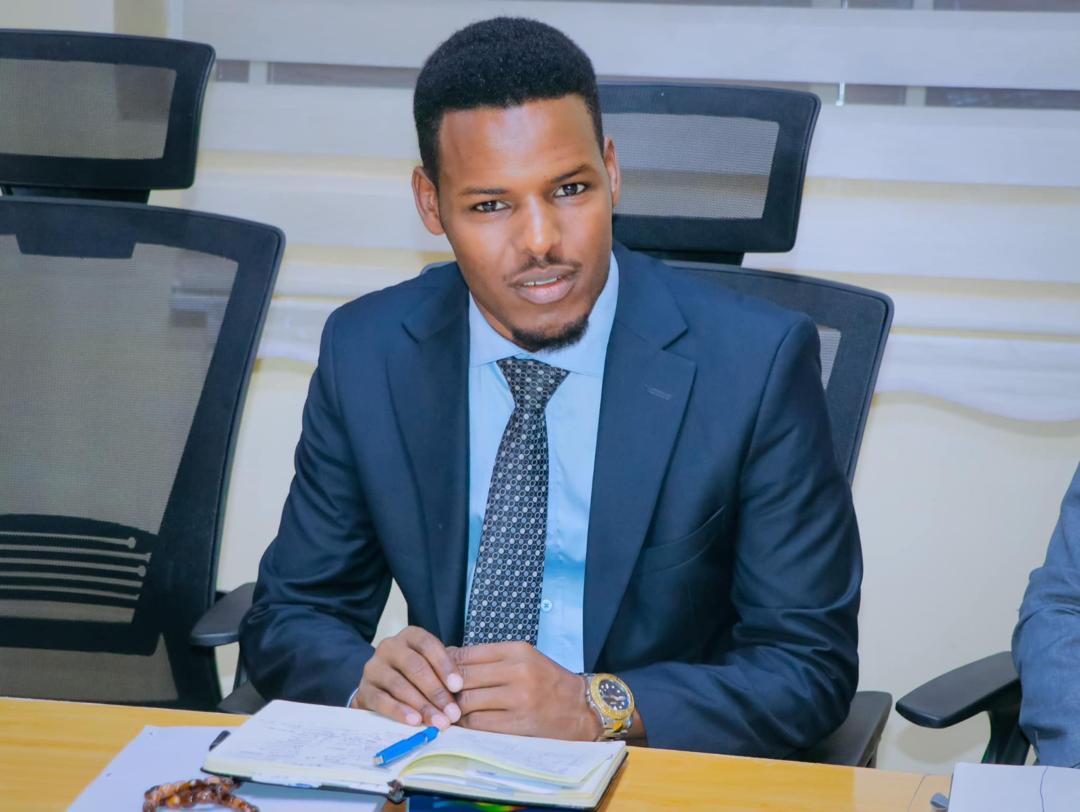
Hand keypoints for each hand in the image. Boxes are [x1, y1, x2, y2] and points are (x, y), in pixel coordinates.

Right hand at [352, 626, 463, 729]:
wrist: (380, 687)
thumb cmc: (413, 675)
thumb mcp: (430, 666)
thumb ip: (444, 673)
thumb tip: (463, 690)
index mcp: (410, 636)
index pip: (428, 645)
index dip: (444, 665)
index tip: (458, 687)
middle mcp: (390, 647)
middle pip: (415, 666)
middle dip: (436, 691)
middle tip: (452, 713)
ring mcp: (374, 667)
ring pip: (399, 684)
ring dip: (422, 705)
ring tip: (438, 722)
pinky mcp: (365, 689)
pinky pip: (382, 700)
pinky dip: (399, 712)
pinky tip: (414, 722)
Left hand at [449, 642, 600, 739]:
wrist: (581, 708)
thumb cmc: (548, 681)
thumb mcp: (525, 659)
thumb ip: (491, 658)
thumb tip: (449, 657)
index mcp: (518, 651)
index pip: (467, 653)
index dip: (448, 665)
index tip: (442, 673)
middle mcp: (518, 671)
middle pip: (464, 677)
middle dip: (448, 687)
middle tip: (443, 695)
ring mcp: (519, 699)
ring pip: (467, 701)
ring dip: (455, 708)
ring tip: (454, 710)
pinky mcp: (518, 724)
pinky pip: (478, 724)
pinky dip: (467, 724)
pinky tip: (468, 722)